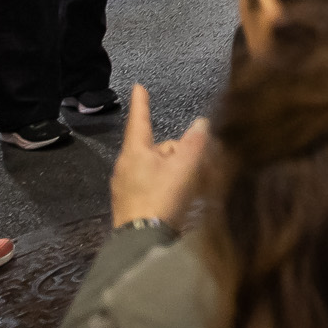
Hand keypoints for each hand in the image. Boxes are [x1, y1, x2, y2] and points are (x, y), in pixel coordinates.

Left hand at [109, 86, 210, 228]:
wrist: (142, 240)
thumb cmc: (162, 197)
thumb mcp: (185, 166)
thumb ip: (195, 142)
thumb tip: (201, 122)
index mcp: (135, 152)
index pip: (140, 121)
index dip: (142, 103)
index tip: (138, 87)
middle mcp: (126, 166)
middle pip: (157, 147)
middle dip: (178, 150)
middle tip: (199, 162)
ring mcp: (126, 187)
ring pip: (157, 167)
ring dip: (177, 169)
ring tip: (196, 182)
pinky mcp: (131, 204)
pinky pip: (154, 184)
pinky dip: (169, 184)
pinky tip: (183, 196)